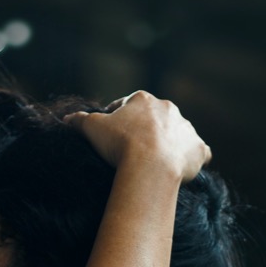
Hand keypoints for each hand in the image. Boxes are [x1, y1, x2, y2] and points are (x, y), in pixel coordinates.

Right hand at [63, 90, 211, 180]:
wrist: (150, 167)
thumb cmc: (120, 144)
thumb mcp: (92, 128)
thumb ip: (80, 120)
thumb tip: (67, 119)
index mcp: (143, 99)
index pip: (127, 104)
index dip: (117, 118)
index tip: (111, 133)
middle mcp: (168, 109)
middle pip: (155, 117)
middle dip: (146, 130)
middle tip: (133, 149)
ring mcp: (186, 129)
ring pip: (178, 132)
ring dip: (169, 142)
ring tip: (157, 161)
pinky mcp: (198, 150)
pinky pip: (198, 152)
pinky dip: (193, 157)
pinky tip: (185, 166)